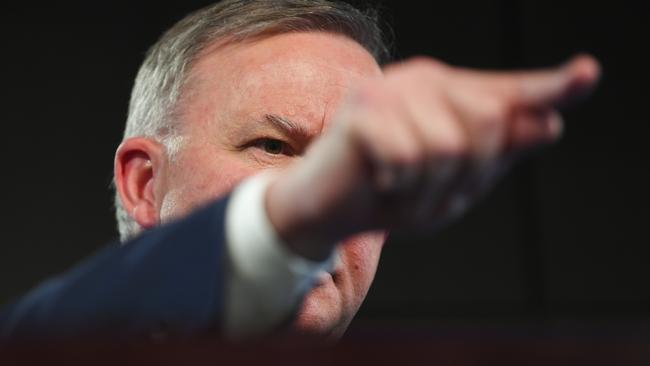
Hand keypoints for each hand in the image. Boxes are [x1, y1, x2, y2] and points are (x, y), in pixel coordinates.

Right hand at [266, 55, 599, 259]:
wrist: (329, 208)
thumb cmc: (394, 194)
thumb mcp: (454, 184)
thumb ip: (498, 154)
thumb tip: (551, 124)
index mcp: (451, 95)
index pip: (510, 92)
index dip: (552, 87)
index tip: (587, 74)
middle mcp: (424, 80)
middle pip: (488, 121)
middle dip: (466, 176)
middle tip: (428, 192)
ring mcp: (391, 89)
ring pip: (448, 146)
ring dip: (427, 190)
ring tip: (399, 189)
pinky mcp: (361, 107)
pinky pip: (408, 157)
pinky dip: (398, 188)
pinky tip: (380, 182)